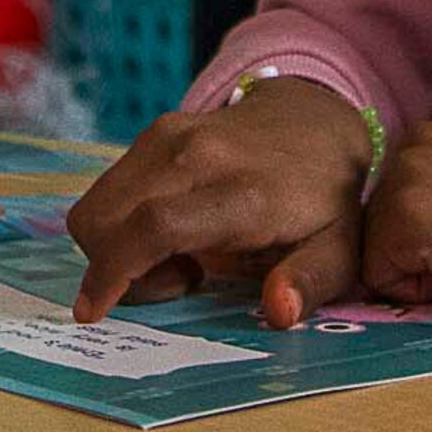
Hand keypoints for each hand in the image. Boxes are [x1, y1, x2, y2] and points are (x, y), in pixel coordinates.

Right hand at [66, 78, 374, 325]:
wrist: (317, 119)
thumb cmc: (326, 199)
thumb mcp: (340, 251)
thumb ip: (310, 282)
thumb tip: (279, 312)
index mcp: (242, 191)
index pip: (157, 226)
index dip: (115, 271)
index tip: (92, 312)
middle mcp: (195, 155)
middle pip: (110, 220)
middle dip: (119, 270)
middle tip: (182, 282)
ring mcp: (168, 136)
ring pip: (97, 206)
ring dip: (116, 248)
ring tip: (179, 257)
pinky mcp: (155, 131)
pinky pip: (107, 190)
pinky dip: (121, 224)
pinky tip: (171, 230)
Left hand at [359, 120, 431, 321]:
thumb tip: (402, 242)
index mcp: (431, 136)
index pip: (390, 210)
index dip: (428, 244)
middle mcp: (413, 144)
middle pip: (376, 230)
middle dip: (416, 256)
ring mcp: (407, 175)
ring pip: (376, 255)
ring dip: (418, 273)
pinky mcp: (407, 215)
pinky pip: (381, 279)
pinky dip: (420, 292)